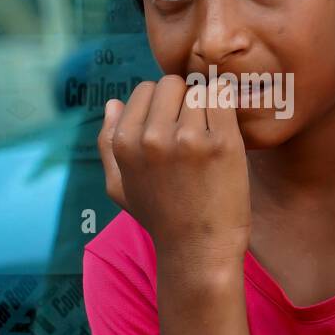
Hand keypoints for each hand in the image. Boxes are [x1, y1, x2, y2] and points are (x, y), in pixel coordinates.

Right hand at [98, 74, 250, 273]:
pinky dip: (227, 107)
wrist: (199, 250)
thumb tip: (112, 102)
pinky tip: (225, 130)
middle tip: (193, 130)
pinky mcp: (222, 143)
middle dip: (183, 100)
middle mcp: (153, 137)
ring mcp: (188, 139)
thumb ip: (108, 143)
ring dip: (207, 107)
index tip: (172, 129)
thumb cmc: (160, 217)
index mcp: (125, 143)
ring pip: (199, 90)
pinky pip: (223, 97)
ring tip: (209, 137)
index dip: (161, 106)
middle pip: (172, 84)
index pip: (145, 90)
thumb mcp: (119, 187)